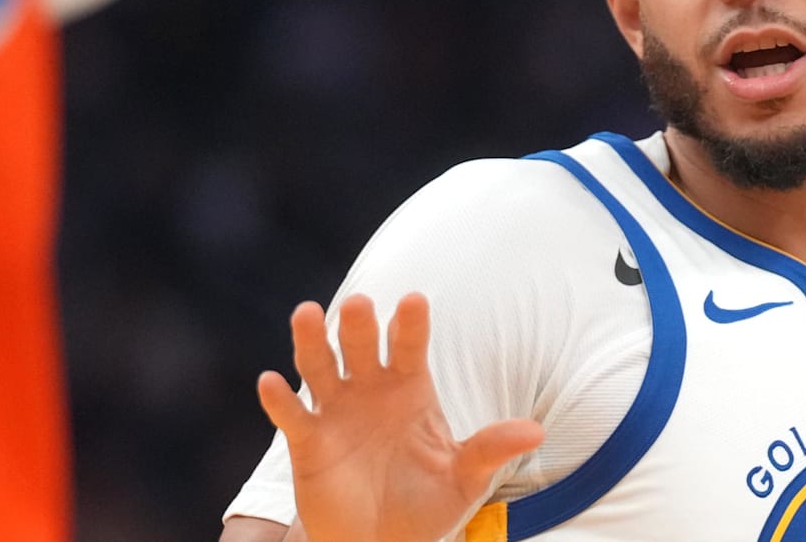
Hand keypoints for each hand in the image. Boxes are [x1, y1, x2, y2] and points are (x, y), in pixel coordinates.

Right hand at [258, 293, 544, 541]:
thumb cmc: (427, 504)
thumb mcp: (464, 478)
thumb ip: (490, 449)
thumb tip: (535, 432)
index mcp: (410, 387)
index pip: (410, 345)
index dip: (411, 323)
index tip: (415, 301)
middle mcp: (370, 389)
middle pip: (362, 346)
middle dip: (360, 324)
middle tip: (359, 304)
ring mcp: (336, 411)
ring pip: (320, 367)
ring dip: (311, 341)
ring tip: (307, 314)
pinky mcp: (307, 442)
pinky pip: (290, 415)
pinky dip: (279, 399)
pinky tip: (270, 382)